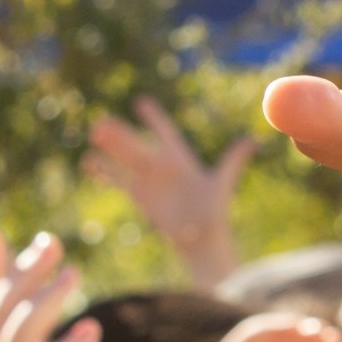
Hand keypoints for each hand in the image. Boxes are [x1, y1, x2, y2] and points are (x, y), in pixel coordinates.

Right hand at [85, 97, 250, 286]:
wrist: (202, 238)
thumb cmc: (214, 210)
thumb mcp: (222, 182)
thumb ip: (233, 160)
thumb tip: (253, 140)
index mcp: (181, 158)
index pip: (165, 132)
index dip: (154, 118)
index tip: (141, 102)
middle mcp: (162, 166)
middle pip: (138, 144)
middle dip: (122, 133)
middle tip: (103, 122)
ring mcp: (148, 180)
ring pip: (125, 159)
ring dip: (110, 147)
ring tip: (95, 132)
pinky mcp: (139, 196)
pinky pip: (117, 180)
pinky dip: (103, 172)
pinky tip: (88, 163)